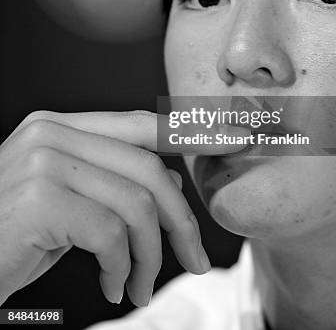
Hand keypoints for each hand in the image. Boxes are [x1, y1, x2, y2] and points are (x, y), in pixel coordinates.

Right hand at [0, 109, 236, 306]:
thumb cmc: (12, 236)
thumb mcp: (64, 199)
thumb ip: (107, 180)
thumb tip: (169, 187)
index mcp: (60, 126)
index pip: (141, 123)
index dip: (193, 132)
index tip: (237, 139)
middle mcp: (51, 133)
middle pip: (148, 169)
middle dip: (181, 220)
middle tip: (192, 260)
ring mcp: (43, 161)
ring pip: (136, 203)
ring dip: (150, 255)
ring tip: (138, 285)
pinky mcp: (38, 198)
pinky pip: (111, 232)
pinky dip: (121, 267)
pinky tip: (112, 286)